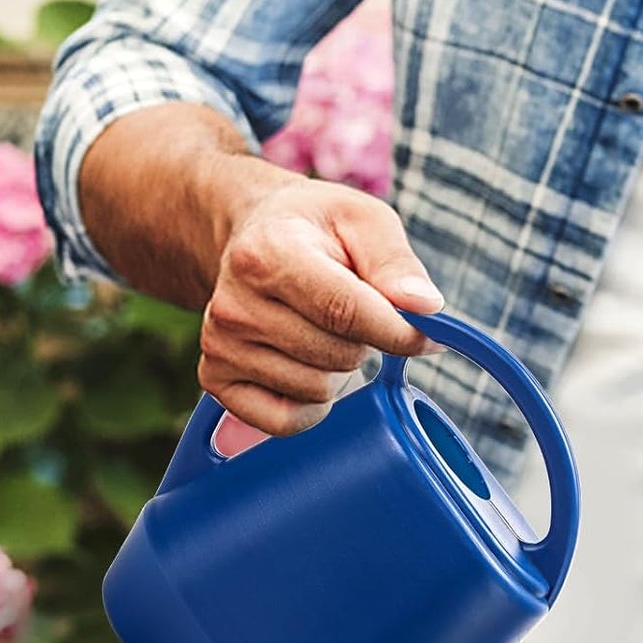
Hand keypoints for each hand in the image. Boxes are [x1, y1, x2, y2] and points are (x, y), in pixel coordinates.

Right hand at [200, 169, 443, 434]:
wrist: (252, 234)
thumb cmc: (316, 230)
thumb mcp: (364, 221)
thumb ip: (397, 262)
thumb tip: (426, 307)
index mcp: (268, 253)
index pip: (347, 313)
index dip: (398, 332)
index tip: (425, 334)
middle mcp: (234, 303)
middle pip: (338, 356)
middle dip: (363, 342)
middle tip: (348, 313)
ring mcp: (220, 344)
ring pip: (318, 391)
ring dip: (336, 370)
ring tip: (319, 330)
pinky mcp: (217, 379)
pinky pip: (287, 422)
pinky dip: (310, 405)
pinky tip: (303, 364)